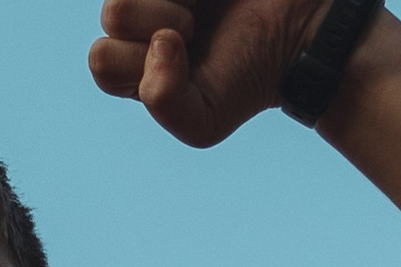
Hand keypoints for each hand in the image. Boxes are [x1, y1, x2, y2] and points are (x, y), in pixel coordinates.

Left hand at [86, 0, 331, 147]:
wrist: (299, 29)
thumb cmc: (247, 76)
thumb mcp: (202, 120)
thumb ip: (164, 104)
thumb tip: (161, 42)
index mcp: (133, 65)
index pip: (101, 60)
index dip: (140, 63)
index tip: (185, 60)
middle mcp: (139, 20)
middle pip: (112, 14)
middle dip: (157, 24)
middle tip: (194, 30)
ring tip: (201, 5)